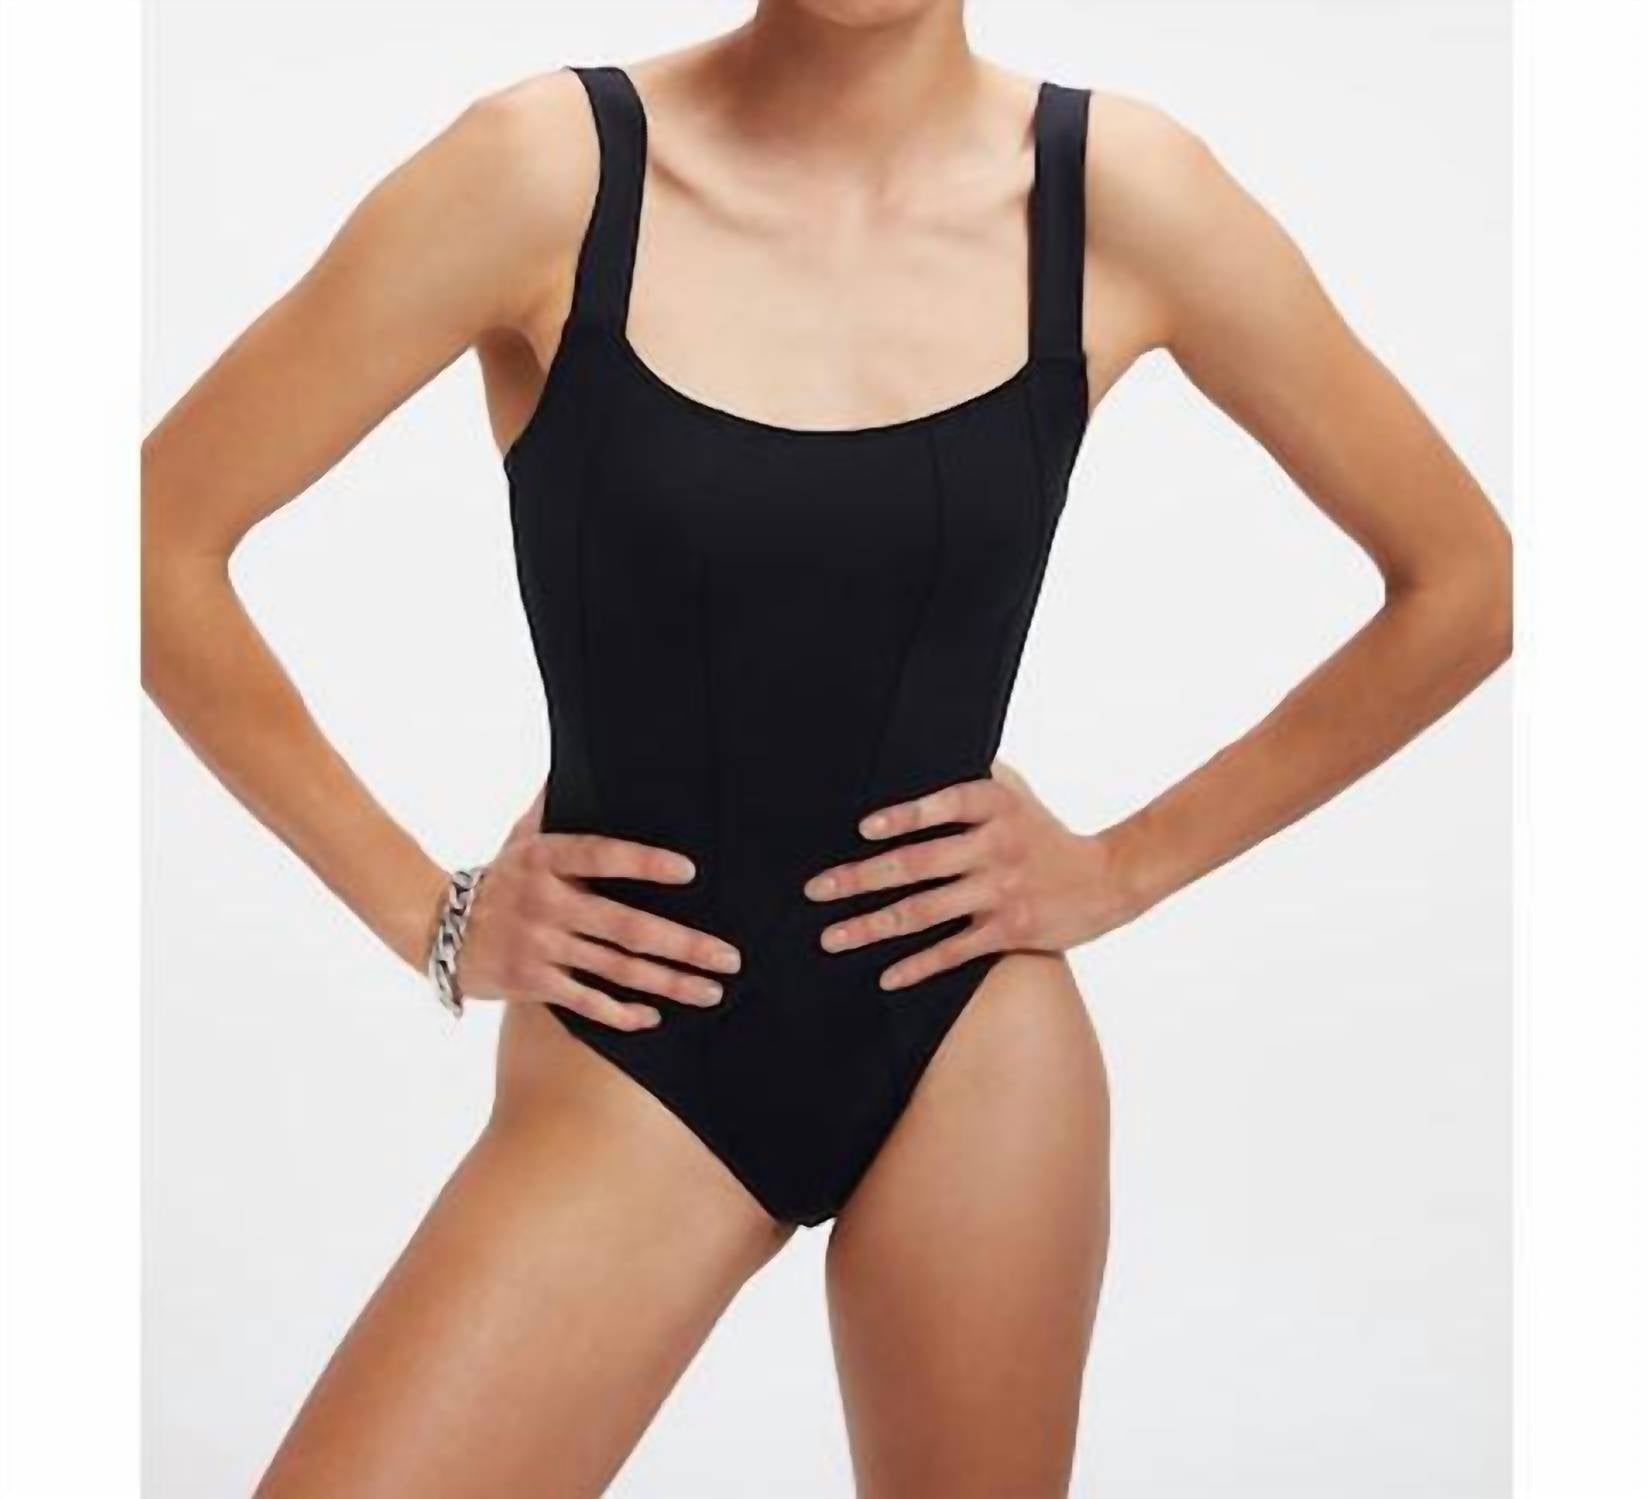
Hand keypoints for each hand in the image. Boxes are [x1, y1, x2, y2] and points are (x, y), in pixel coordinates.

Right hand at [455, 783, 740, 1029]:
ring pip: (617, 969)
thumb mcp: (523, 835)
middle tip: (729, 955)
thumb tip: (583, 752)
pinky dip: (621, 1012)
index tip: (690, 872)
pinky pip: (585, 1002)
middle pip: (626, 926)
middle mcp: (547, 903)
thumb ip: (557, 803)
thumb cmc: (498, 877)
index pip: (602, 856)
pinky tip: (654, 1016)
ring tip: (712, 990)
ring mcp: (540, 946)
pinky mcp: (532, 983)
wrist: (435, 927)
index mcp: (547, 859)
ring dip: (669, 982)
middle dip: (683, 944)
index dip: (644, 863)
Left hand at [803, 762, 1145, 990]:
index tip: (863, 829)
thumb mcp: (1015, 793)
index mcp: (993, 806)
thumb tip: (919, 749)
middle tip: (816, 889)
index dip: (904, 817)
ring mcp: (1001, 891)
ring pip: (926, 911)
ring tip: (831, 937)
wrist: (1108, 878)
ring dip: (873, 926)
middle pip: (918, 864)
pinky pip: (954, 950)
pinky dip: (918, 966)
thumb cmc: (1045, 832)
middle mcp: (995, 847)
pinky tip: (884, 975)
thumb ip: (972, 776)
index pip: (943, 805)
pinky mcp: (1009, 930)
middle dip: (861, 878)